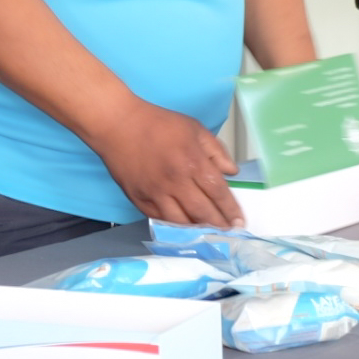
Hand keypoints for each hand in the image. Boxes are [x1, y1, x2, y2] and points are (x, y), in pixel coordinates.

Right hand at [88, 101, 244, 227]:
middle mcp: (176, 182)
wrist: (118, 125)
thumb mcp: (194, 128)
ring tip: (209, 235)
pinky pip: (160, 220)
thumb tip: (232, 172)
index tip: (239, 222)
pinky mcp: (139, 199)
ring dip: (198, 231)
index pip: (218, 192)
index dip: (230, 210)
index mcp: (192, 162)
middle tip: (229, 234)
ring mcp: (156, 193)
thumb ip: (216, 151)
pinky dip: (174, 226)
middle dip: (219, 226)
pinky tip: (184, 228)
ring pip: (181, 222)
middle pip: (203, 212)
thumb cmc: (158, 124)